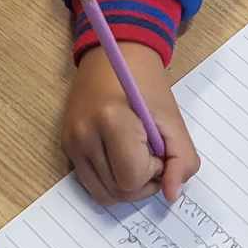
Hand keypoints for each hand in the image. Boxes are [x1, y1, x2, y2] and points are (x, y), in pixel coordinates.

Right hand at [62, 42, 200, 204]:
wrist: (113, 53)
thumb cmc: (146, 83)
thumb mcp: (173, 119)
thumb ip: (182, 159)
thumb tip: (172, 195)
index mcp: (111, 121)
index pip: (131, 179)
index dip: (153, 172)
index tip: (158, 149)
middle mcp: (83, 134)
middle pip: (116, 192)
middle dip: (141, 182)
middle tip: (151, 155)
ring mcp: (70, 141)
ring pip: (102, 194)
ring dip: (125, 184)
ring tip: (136, 157)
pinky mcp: (65, 145)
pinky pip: (90, 181)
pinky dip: (109, 178)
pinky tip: (119, 155)